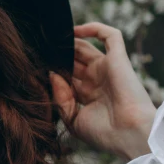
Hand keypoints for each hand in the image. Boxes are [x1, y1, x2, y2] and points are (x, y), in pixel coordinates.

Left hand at [49, 22, 156, 158]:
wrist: (129, 135)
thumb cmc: (104, 134)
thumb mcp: (73, 120)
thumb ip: (61, 98)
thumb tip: (52, 74)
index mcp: (87, 96)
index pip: (65, 77)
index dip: (52, 71)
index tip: (34, 67)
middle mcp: (96, 80)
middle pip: (72, 61)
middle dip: (57, 55)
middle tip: (39, 49)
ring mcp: (107, 68)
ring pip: (85, 47)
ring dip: (68, 41)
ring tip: (50, 39)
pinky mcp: (119, 58)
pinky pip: (110, 35)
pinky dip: (94, 28)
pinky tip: (74, 31)